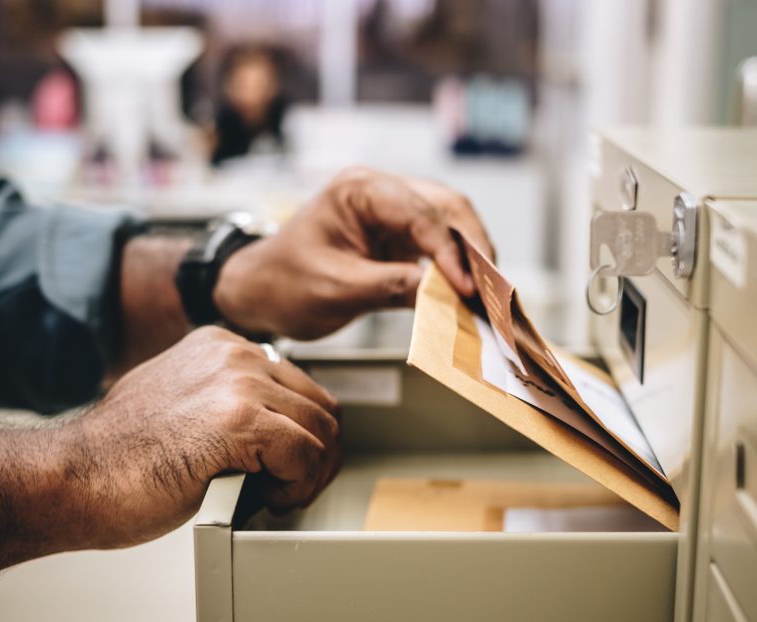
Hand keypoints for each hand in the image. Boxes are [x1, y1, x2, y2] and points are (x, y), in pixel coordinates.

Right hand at [74, 326, 340, 548]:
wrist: (73, 477)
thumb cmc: (117, 458)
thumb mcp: (177, 402)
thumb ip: (221, 399)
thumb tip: (265, 424)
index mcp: (220, 346)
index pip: (298, 386)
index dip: (303, 433)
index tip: (289, 464)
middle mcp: (234, 355)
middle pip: (319, 406)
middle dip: (317, 455)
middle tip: (294, 488)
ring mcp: (238, 384)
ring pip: (320, 431)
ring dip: (309, 474)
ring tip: (278, 496)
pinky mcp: (239, 422)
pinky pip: (306, 456)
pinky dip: (298, 487)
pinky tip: (269, 500)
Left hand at [213, 166, 495, 338]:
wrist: (260, 292)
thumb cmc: (285, 284)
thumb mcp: (337, 289)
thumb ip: (392, 287)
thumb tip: (448, 296)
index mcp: (358, 190)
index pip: (420, 213)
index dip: (451, 252)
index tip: (469, 289)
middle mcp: (380, 191)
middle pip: (447, 207)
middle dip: (475, 247)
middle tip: (495, 289)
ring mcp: (392, 212)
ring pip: (451, 223)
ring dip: (473, 257)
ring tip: (491, 294)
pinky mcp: (399, 237)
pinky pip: (440, 246)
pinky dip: (459, 268)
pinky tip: (472, 293)